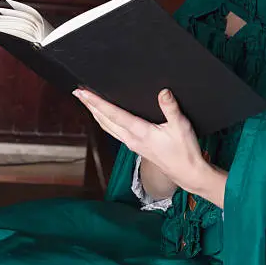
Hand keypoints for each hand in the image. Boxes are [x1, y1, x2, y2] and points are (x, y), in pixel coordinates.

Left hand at [73, 88, 208, 194]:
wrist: (187, 173)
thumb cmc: (185, 151)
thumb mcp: (181, 126)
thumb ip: (171, 108)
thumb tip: (163, 91)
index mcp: (140, 132)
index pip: (114, 114)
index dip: (97, 102)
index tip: (84, 93)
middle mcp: (132, 139)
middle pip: (104, 121)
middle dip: (90, 106)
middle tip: (78, 93)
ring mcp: (132, 144)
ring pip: (107, 127)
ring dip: (96, 114)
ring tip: (87, 102)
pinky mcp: (136, 147)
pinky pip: (114, 132)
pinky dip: (105, 121)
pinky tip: (105, 118)